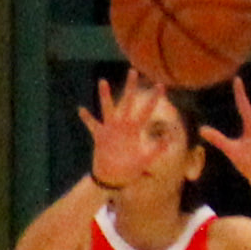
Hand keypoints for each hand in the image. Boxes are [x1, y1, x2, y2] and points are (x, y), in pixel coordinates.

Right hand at [80, 75, 172, 191]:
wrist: (114, 178)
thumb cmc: (130, 170)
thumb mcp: (145, 160)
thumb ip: (157, 149)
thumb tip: (169, 139)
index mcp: (135, 130)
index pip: (146, 110)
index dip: (154, 99)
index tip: (161, 85)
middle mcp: (123, 126)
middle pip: (128, 102)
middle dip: (131, 87)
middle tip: (134, 71)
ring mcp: (110, 129)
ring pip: (107, 108)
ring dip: (105, 95)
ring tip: (103, 81)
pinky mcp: (99, 136)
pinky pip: (91, 125)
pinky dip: (86, 118)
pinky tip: (81, 109)